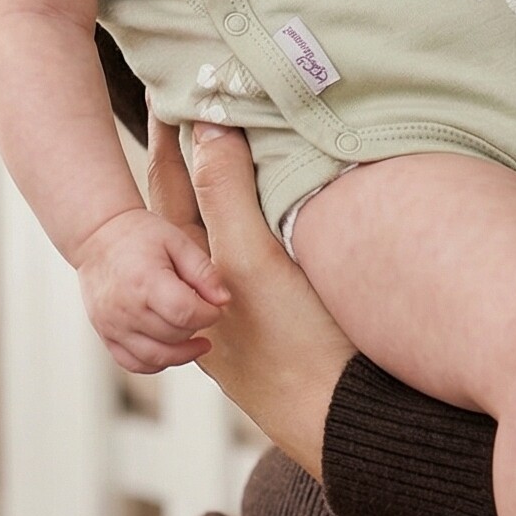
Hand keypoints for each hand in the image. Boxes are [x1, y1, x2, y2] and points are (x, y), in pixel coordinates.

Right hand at [76, 206, 232, 375]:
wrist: (96, 237)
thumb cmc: (138, 235)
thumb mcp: (177, 241)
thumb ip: (203, 271)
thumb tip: (223, 300)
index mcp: (145, 281)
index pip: (185, 313)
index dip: (208, 315)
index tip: (214, 307)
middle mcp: (125, 308)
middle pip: (173, 336)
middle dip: (196, 329)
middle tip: (202, 314)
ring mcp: (112, 325)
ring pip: (156, 356)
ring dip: (182, 353)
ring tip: (197, 342)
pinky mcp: (105, 335)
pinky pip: (134, 363)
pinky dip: (156, 362)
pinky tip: (171, 350)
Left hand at [145, 117, 354, 482]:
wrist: (346, 422)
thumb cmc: (293, 346)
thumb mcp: (251, 262)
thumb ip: (225, 192)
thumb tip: (206, 124)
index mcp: (194, 272)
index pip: (173, 189)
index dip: (172, 139)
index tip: (169, 92)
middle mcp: (213, 290)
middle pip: (193, 210)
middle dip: (193, 162)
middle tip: (194, 112)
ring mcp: (248, 310)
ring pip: (227, 234)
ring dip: (227, 192)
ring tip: (233, 154)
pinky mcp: (285, 321)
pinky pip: (260, 256)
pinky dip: (261, 223)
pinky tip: (281, 219)